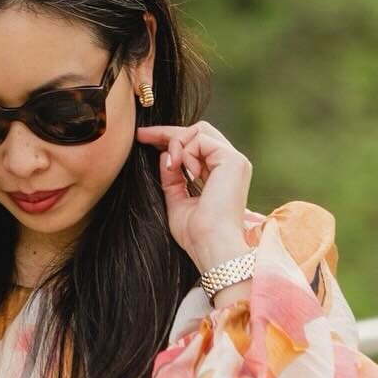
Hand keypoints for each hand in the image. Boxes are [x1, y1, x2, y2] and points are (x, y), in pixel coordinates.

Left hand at [134, 120, 252, 273]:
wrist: (210, 246)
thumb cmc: (196, 235)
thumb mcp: (177, 202)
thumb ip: (172, 178)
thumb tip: (164, 156)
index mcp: (222, 174)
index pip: (197, 144)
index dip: (169, 138)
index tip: (142, 137)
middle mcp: (232, 164)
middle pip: (198, 130)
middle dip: (168, 132)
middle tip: (142, 137)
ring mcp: (235, 161)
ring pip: (198, 131)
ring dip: (176, 146)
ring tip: (172, 169)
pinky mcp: (233, 160)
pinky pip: (200, 140)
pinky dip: (186, 153)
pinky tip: (188, 175)